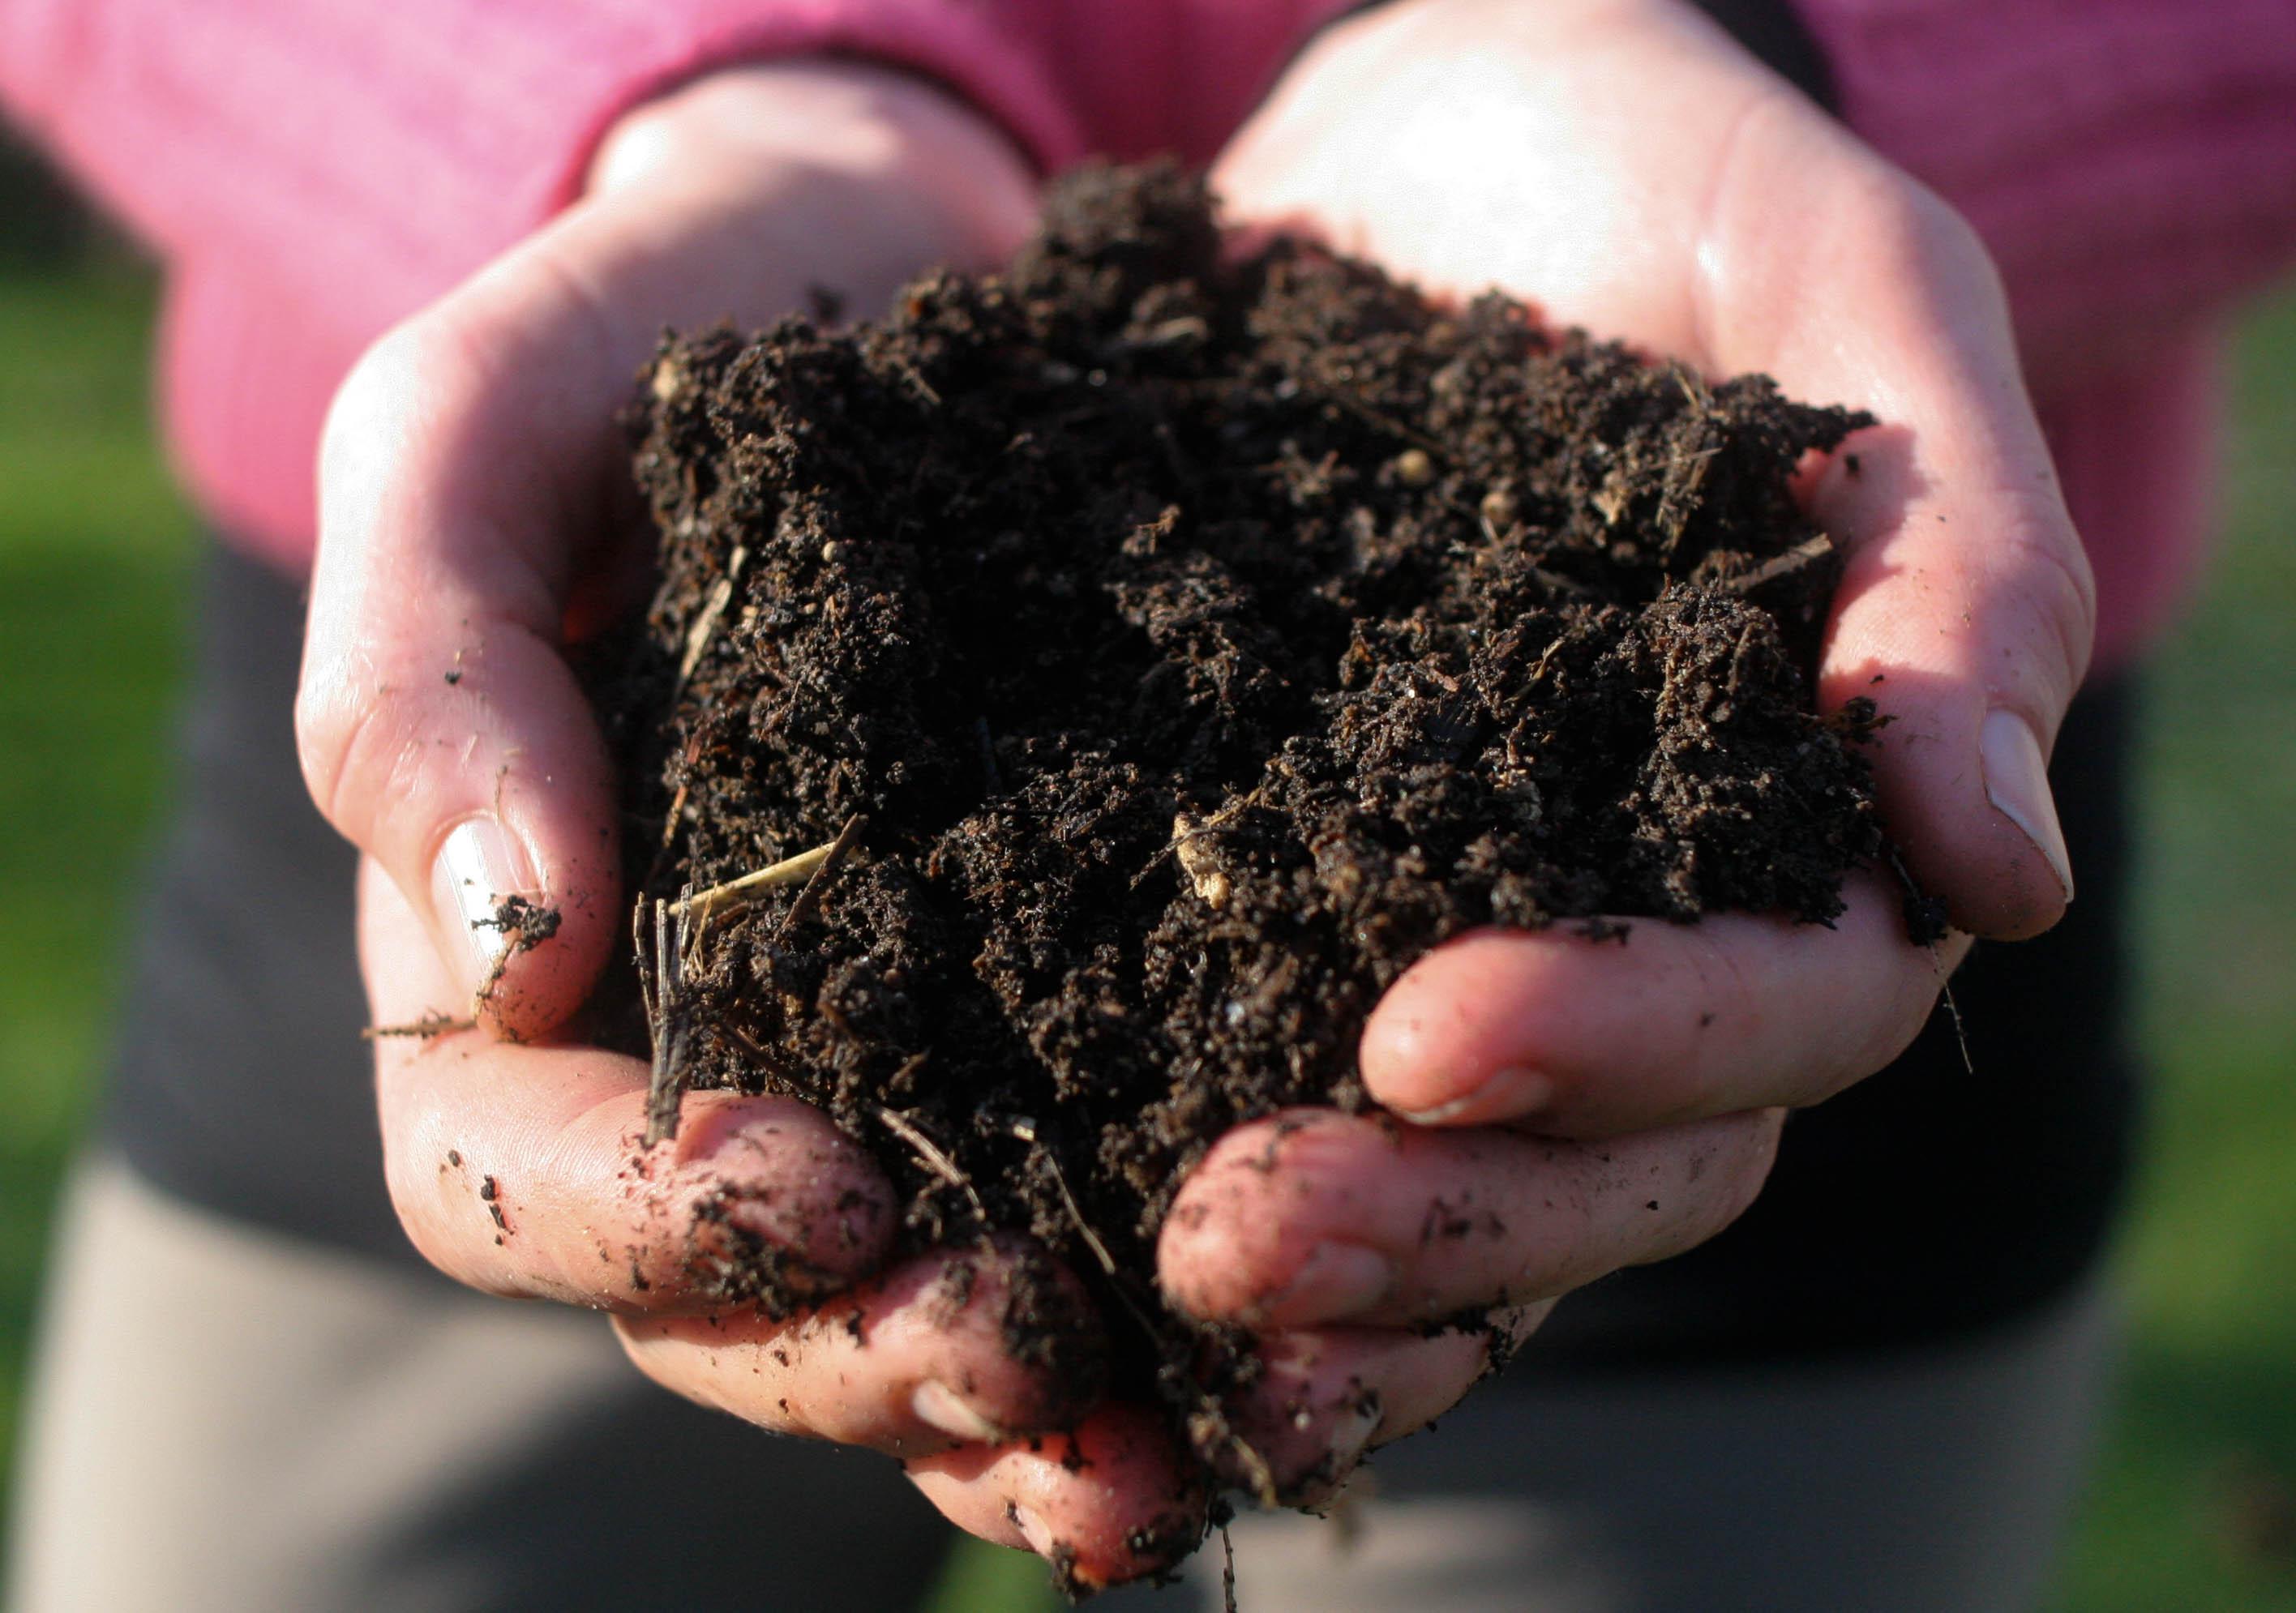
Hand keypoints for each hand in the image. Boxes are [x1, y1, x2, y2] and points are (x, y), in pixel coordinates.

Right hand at [298, 63, 1196, 1586]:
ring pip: (907, 1306)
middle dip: (860, 1352)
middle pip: (724, 1302)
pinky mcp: (1058, 1004)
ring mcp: (885, 1047)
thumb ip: (429, 666)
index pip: (511, 1173)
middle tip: (1023, 1338)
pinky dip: (1157, 1308)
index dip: (648, 1217)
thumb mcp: (483, 431)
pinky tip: (1280, 1347)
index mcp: (527, 957)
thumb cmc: (655, 331)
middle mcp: (706, 1045)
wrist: (885, 266)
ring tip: (1153, 1431)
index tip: (815, 1183)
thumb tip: (512, 948)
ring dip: (1018, 1402)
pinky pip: (1083, 1204)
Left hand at [1155, 0, 2094, 1490]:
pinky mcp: (1279, 877)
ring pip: (1442, 1174)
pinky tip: (1055, 1232)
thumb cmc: (1684, 195)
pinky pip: (1249, 1063)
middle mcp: (1642, 915)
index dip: (1627, 1050)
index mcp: (1806, 820)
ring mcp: (1455, 915)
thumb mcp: (1857, 306)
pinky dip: (1166, 1167)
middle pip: (1603, 1162)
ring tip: (1149, 1283)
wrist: (1454, 137)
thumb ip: (1957, 568)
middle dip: (1436, 1218)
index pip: (1780, 1014)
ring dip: (1312, 1262)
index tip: (1427, 1033)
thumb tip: (2003, 874)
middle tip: (1234, 1235)